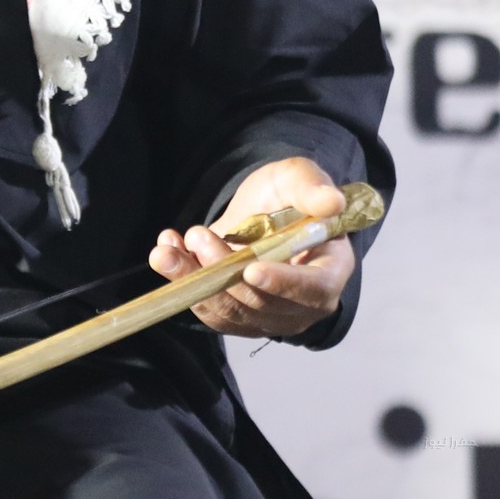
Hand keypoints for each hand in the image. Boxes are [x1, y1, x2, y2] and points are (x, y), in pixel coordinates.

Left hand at [147, 157, 355, 339]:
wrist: (260, 212)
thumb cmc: (288, 196)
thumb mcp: (297, 178)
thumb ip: (312, 187)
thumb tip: (332, 202)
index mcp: (330, 271)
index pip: (313, 289)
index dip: (283, 283)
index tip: (252, 267)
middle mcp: (303, 304)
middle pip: (261, 302)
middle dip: (224, 270)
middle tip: (198, 235)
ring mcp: (269, 317)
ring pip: (228, 311)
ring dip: (193, 280)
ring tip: (167, 249)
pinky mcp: (237, 320)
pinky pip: (209, 311)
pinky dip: (183, 284)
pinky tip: (168, 252)